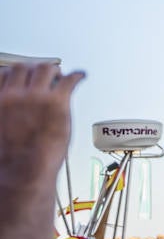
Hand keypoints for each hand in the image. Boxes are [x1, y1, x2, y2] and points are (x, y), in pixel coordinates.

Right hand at [0, 62, 84, 186]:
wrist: (23, 171)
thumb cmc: (11, 159)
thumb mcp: (0, 129)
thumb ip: (6, 113)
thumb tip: (13, 114)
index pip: (5, 73)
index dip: (16, 74)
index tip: (24, 76)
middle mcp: (15, 95)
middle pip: (26, 67)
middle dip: (35, 70)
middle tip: (45, 76)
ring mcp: (36, 97)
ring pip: (47, 68)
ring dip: (54, 71)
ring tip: (60, 78)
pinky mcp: (57, 102)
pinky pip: (70, 79)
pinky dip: (77, 75)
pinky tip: (81, 76)